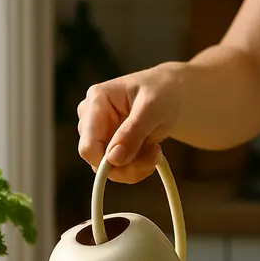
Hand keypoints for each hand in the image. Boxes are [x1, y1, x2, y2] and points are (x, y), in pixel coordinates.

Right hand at [77, 63, 184, 183]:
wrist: (171, 93)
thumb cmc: (162, 92)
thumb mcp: (152, 109)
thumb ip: (132, 132)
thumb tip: (113, 158)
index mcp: (96, 100)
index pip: (88, 145)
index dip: (107, 163)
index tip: (136, 163)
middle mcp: (90, 117)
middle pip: (96, 159)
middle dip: (128, 165)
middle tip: (155, 154)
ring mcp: (97, 132)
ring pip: (107, 168)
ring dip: (135, 166)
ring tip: (155, 151)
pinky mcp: (107, 144)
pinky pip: (116, 168)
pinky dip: (136, 166)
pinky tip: (150, 152)